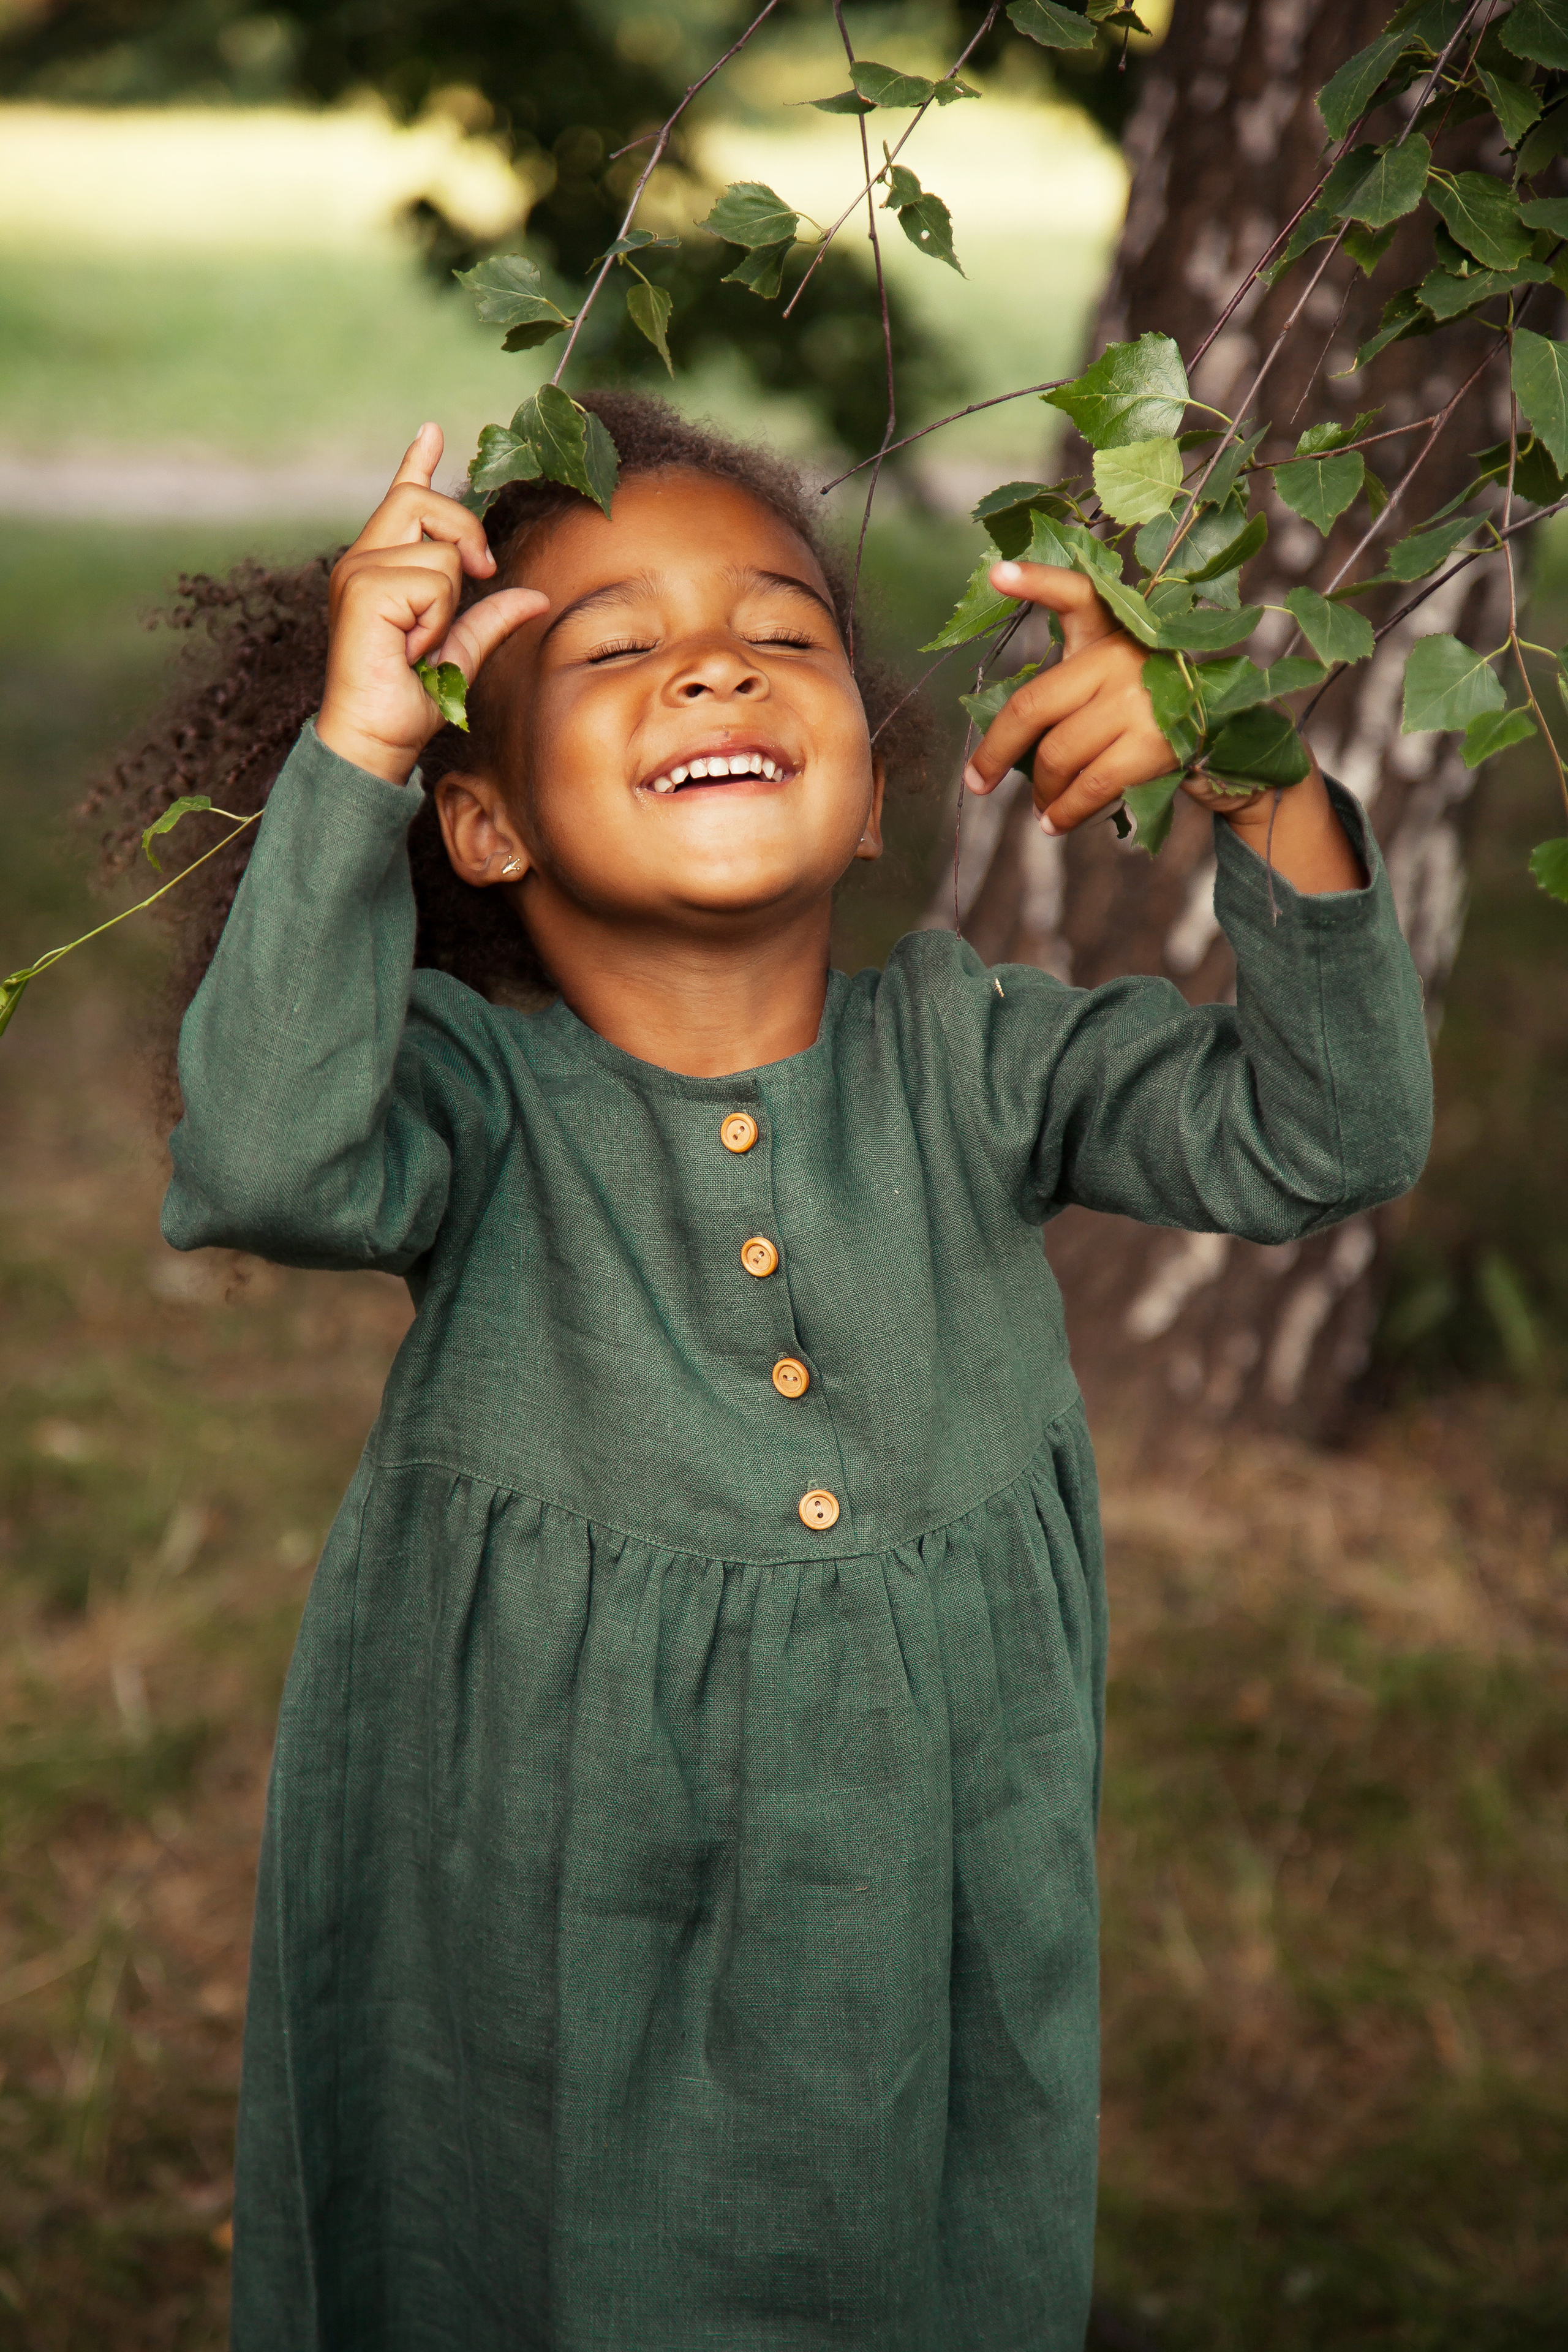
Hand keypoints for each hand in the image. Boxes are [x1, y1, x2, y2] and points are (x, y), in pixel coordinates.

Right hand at [318, 424, 548, 785]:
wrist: (375, 740)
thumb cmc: (407, 702)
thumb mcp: (459, 653)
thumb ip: (491, 618)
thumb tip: (535, 597)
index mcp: (381, 567)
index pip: (403, 500)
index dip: (418, 463)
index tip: (433, 431)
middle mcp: (364, 559)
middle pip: (427, 503)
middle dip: (465, 533)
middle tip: (481, 573)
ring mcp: (360, 570)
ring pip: (443, 553)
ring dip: (448, 605)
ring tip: (419, 644)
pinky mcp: (365, 588)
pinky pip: (435, 582)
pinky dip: (436, 621)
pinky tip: (411, 649)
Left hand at [961, 560, 1176, 833]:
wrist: (1222, 740)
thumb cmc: (1148, 707)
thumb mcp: (1109, 675)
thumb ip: (1065, 688)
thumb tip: (1006, 747)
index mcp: (1110, 633)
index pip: (1074, 596)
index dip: (1035, 581)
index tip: (996, 574)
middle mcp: (1120, 659)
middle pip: (1033, 706)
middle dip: (996, 751)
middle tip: (977, 781)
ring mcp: (1137, 702)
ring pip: (1058, 754)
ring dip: (1042, 790)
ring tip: (1040, 807)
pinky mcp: (1151, 744)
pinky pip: (1090, 784)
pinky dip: (1065, 811)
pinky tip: (1052, 824)